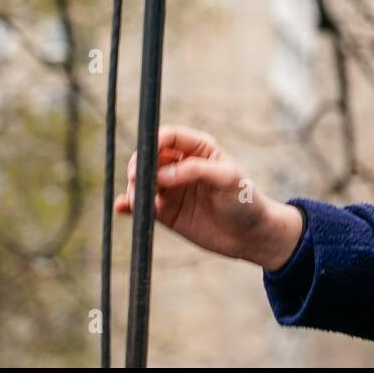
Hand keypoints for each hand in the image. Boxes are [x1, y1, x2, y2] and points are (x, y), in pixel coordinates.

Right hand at [114, 124, 302, 270]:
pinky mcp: (165, 213)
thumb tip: (161, 174)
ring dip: (135, 188)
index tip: (147, 158)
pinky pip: (141, 206)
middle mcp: (182, 166)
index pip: (168, 137)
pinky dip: (128, 205)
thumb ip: (195, 170)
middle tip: (138, 179)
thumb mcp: (227, 178)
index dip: (154, 143)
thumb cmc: (245, 200)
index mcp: (199, 149)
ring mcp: (172, 189)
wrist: (252, 235)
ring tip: (140, 200)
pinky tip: (122, 207)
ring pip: (142, 182)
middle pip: (150, 158)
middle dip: (140, 166)